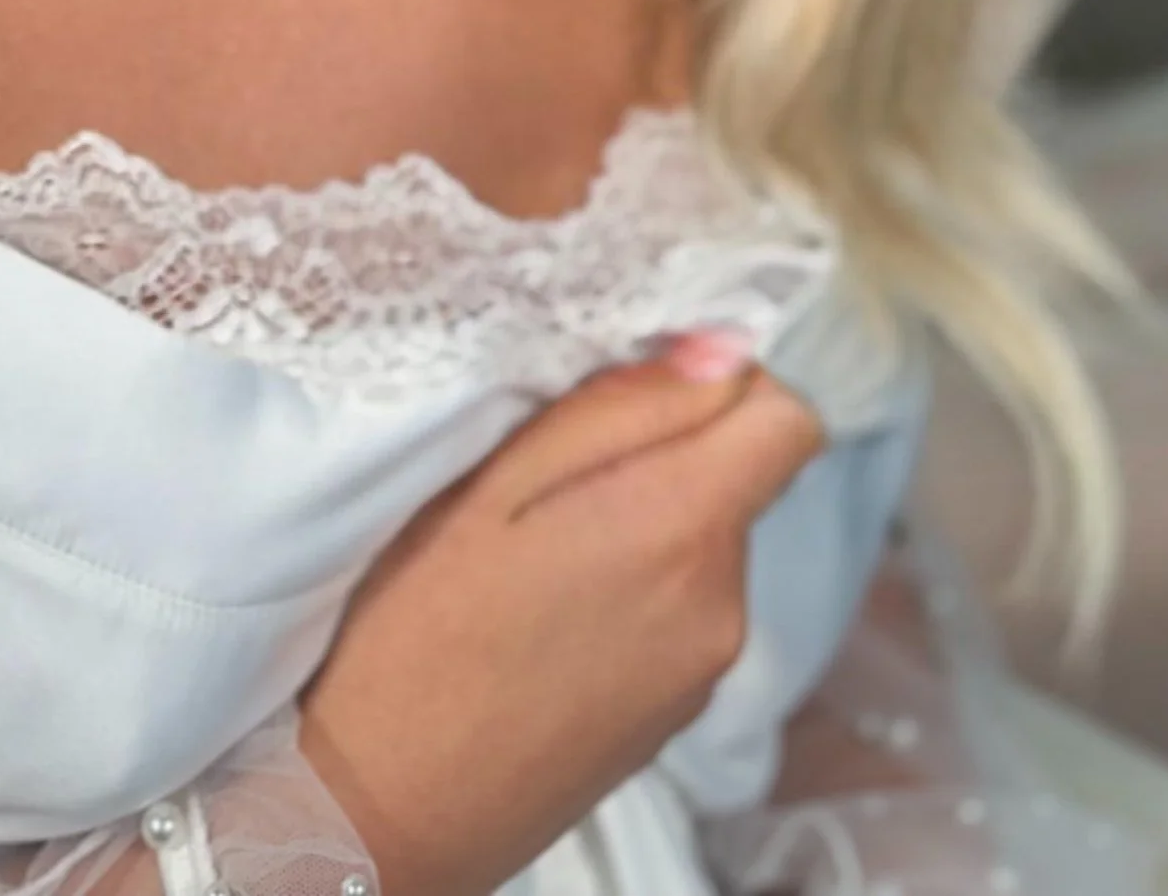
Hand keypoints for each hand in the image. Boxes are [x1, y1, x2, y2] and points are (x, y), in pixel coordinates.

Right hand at [300, 342, 821, 895]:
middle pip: (740, 476)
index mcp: (683, 532)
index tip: (642, 385)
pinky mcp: (674, 718)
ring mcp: (702, 672)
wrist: (379, 816)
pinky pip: (681, 608)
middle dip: (663, 450)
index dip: (727, 382)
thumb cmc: (412, 639)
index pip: (788, 419)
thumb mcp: (491, 485)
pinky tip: (545, 613)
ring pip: (704, 540)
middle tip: (548, 473)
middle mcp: (720, 607)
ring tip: (533, 550)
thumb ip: (619, 410)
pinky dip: (631, 587)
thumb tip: (723, 352)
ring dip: (642, 519)